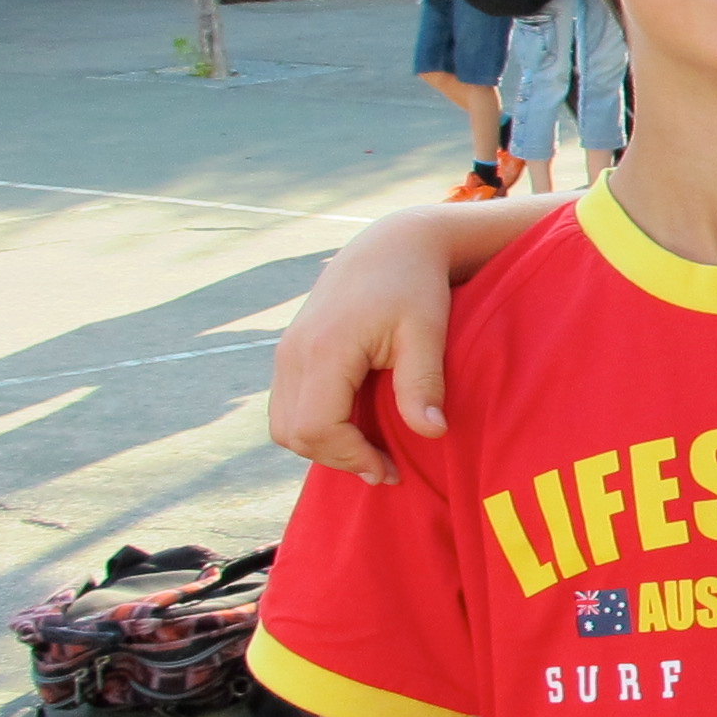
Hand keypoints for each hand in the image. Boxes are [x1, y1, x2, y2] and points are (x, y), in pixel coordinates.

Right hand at [270, 210, 468, 482]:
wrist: (390, 245)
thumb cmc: (415, 286)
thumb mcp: (426, 332)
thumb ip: (423, 383)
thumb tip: (432, 433)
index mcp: (324, 349)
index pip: (317, 428)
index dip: (351, 458)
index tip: (389, 470)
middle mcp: (293, 353)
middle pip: (293, 434)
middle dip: (336, 459)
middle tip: (384, 469)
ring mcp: (286, 352)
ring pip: (283, 424)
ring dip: (322, 446)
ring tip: (370, 452)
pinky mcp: (290, 352)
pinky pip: (288, 406)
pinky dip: (315, 426)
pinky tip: (355, 427)